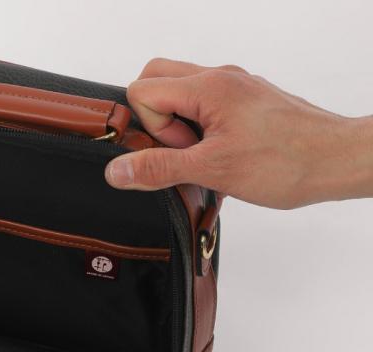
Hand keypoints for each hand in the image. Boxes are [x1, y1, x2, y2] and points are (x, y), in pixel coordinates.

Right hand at [105, 58, 372, 207]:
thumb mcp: (213, 170)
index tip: (179, 151)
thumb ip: (159, 167)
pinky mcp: (244, 104)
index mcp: (208, 87)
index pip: (142, 90)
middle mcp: (220, 79)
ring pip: (180, 95)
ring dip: (179, 130)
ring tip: (204, 158)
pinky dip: (199, 134)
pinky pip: (204, 109)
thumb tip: (117, 170)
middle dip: (157, 122)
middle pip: (156, 81)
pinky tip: (217, 160)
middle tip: (183, 151)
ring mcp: (233, 89)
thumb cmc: (287, 161)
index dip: (152, 129)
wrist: (336, 161)